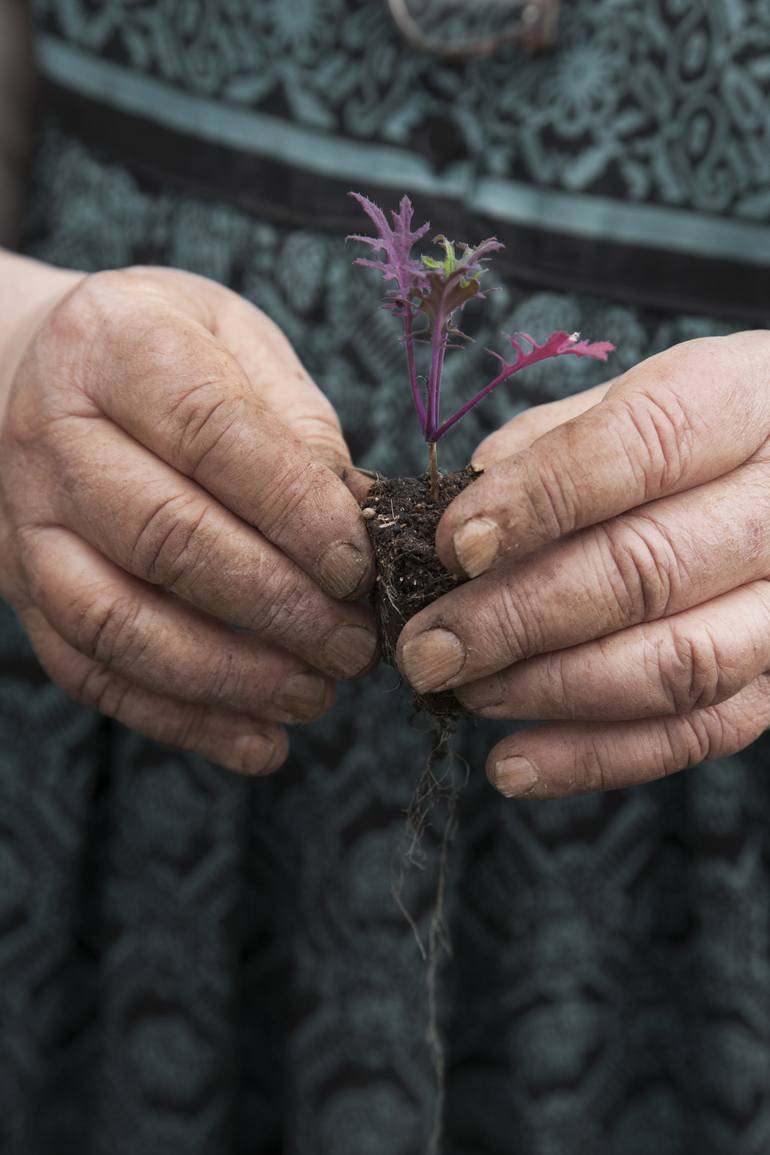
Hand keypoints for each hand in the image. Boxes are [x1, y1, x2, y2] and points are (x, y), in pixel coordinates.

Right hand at [0, 264, 376, 774]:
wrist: (35, 370)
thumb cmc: (162, 356)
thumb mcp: (235, 341)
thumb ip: (295, 422)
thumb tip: (361, 521)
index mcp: (116, 347)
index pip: (210, 433)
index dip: (293, 508)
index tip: (359, 566)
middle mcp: (53, 435)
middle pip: (164, 537)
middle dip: (276, 605)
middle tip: (355, 646)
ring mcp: (27, 521)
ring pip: (119, 620)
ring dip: (230, 677)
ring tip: (316, 697)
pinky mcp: (24, 591)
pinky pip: (92, 670)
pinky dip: (180, 719)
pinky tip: (258, 743)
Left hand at [396, 331, 769, 797]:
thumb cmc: (700, 430)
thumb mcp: (641, 394)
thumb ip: (560, 436)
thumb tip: (472, 493)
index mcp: (752, 399)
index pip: (646, 445)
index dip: (542, 498)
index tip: (454, 544)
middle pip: (650, 569)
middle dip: (518, 618)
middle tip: (426, 649)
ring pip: (680, 665)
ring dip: (551, 692)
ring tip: (463, 695)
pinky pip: (700, 732)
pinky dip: (598, 757)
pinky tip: (513, 764)